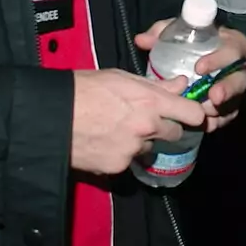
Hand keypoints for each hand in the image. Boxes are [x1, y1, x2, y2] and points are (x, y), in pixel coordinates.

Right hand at [70, 68, 206, 174]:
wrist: (52, 115)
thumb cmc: (85, 88)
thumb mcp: (121, 78)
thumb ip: (155, 85)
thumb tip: (180, 84)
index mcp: (151, 101)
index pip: (193, 114)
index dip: (193, 114)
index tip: (189, 114)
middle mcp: (148, 127)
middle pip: (174, 133)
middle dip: (165, 128)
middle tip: (146, 121)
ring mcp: (133, 149)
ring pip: (148, 147)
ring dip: (140, 141)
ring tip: (115, 129)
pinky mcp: (117, 166)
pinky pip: (127, 160)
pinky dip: (120, 154)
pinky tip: (103, 142)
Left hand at [134, 23, 245, 131]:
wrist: (198, 58)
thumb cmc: (189, 42)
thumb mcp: (176, 32)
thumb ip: (161, 32)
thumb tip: (141, 40)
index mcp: (231, 43)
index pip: (233, 48)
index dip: (220, 59)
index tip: (199, 68)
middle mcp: (238, 65)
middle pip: (240, 78)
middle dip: (228, 88)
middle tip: (213, 97)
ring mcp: (236, 86)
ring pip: (236, 99)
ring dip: (222, 108)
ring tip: (204, 114)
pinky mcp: (232, 103)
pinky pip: (230, 114)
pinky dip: (219, 120)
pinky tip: (206, 124)